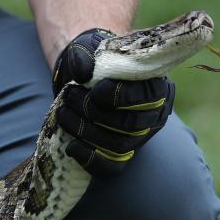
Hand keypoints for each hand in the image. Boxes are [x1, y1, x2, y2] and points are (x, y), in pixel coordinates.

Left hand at [52, 28, 174, 176]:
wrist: (82, 80)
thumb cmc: (93, 64)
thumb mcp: (89, 51)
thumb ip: (86, 56)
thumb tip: (83, 73)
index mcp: (157, 87)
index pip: (149, 97)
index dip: (120, 95)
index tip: (96, 88)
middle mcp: (154, 116)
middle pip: (130, 124)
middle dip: (93, 111)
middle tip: (69, 95)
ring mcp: (138, 139)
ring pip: (117, 145)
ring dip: (84, 131)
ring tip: (62, 111)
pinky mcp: (121, 156)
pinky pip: (110, 168)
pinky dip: (89, 159)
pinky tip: (70, 146)